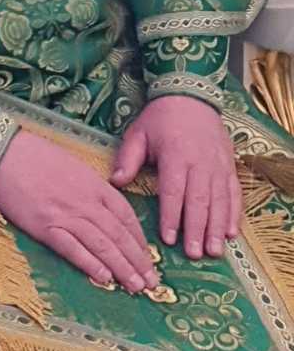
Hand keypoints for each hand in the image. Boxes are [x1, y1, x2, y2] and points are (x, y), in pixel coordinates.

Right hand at [0, 129, 158, 292]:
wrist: (1, 151)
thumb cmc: (33, 153)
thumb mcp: (71, 164)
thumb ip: (89, 187)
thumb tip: (101, 208)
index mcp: (93, 184)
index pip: (125, 216)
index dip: (139, 239)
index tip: (146, 255)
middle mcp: (85, 202)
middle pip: (119, 235)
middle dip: (138, 261)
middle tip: (151, 281)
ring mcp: (65, 215)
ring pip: (102, 246)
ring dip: (122, 268)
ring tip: (135, 286)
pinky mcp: (45, 226)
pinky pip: (73, 249)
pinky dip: (90, 265)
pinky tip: (104, 278)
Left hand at [112, 95, 240, 258]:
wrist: (190, 96)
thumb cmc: (160, 118)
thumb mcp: (138, 133)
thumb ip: (128, 159)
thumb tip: (116, 182)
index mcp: (175, 155)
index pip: (173, 191)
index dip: (171, 216)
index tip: (168, 238)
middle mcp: (200, 163)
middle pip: (199, 201)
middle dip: (196, 229)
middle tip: (194, 254)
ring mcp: (218, 165)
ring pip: (219, 201)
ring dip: (216, 227)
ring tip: (213, 251)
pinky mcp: (230, 166)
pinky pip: (234, 193)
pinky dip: (234, 214)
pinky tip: (231, 234)